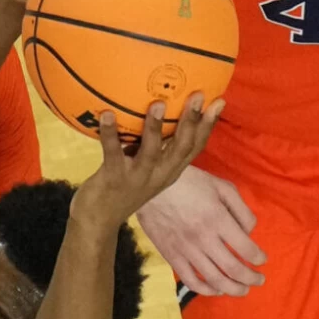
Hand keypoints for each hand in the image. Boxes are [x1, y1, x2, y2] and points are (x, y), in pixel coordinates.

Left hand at [76, 95, 223, 226]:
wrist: (99, 222)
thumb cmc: (122, 187)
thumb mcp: (145, 166)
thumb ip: (152, 143)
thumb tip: (157, 105)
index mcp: (169, 170)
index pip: (195, 147)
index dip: (208, 125)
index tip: (219, 102)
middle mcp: (159, 175)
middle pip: (181, 147)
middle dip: (192, 121)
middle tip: (198, 96)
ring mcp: (137, 177)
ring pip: (151, 152)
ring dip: (155, 127)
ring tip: (158, 104)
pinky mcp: (113, 179)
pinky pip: (112, 153)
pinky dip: (110, 134)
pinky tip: (107, 114)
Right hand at [138, 166, 265, 295]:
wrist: (150, 186)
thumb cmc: (188, 182)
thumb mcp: (221, 186)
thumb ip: (240, 209)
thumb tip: (249, 232)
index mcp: (218, 219)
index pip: (245, 248)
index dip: (258, 258)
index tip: (262, 260)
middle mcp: (204, 239)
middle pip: (232, 268)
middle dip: (250, 278)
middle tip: (259, 280)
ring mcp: (186, 250)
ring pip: (214, 279)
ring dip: (232, 289)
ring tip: (243, 290)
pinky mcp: (171, 256)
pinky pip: (190, 280)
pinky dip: (205, 290)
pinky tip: (216, 290)